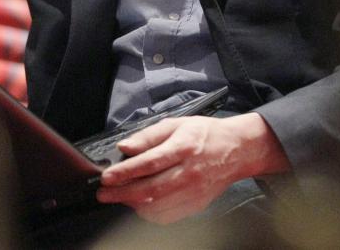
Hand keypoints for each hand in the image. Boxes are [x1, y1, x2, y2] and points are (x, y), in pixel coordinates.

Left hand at [95, 112, 289, 224]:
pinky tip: (139, 205)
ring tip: (119, 197)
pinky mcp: (196, 205)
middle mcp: (189, 172)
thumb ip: (148, 136)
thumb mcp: (176, 124)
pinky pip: (168, 216)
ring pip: (158, 206)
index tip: (107, 177)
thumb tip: (125, 147)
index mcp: (184, 147)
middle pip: (150, 188)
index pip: (149, 162)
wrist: (236, 150)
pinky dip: (149, 214)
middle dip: (122, 193)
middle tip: (103, 193)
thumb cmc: (205, 134)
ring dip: (133, 204)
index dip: (125, 172)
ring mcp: (194, 192)